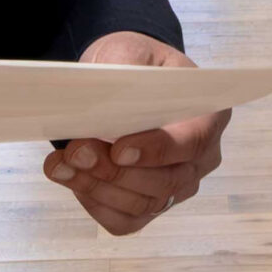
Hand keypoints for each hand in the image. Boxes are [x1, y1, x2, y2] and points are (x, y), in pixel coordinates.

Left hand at [43, 31, 229, 235]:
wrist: (123, 83)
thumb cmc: (134, 65)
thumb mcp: (131, 51)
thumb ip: (124, 70)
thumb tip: (106, 97)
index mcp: (209, 114)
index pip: (194, 141)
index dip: (157, 150)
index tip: (118, 149)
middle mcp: (201, 158)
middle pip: (167, 181)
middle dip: (116, 171)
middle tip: (76, 151)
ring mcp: (178, 187)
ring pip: (143, 204)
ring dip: (97, 187)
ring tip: (61, 164)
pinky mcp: (151, 206)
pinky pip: (125, 220)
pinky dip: (94, 203)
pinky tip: (70, 179)